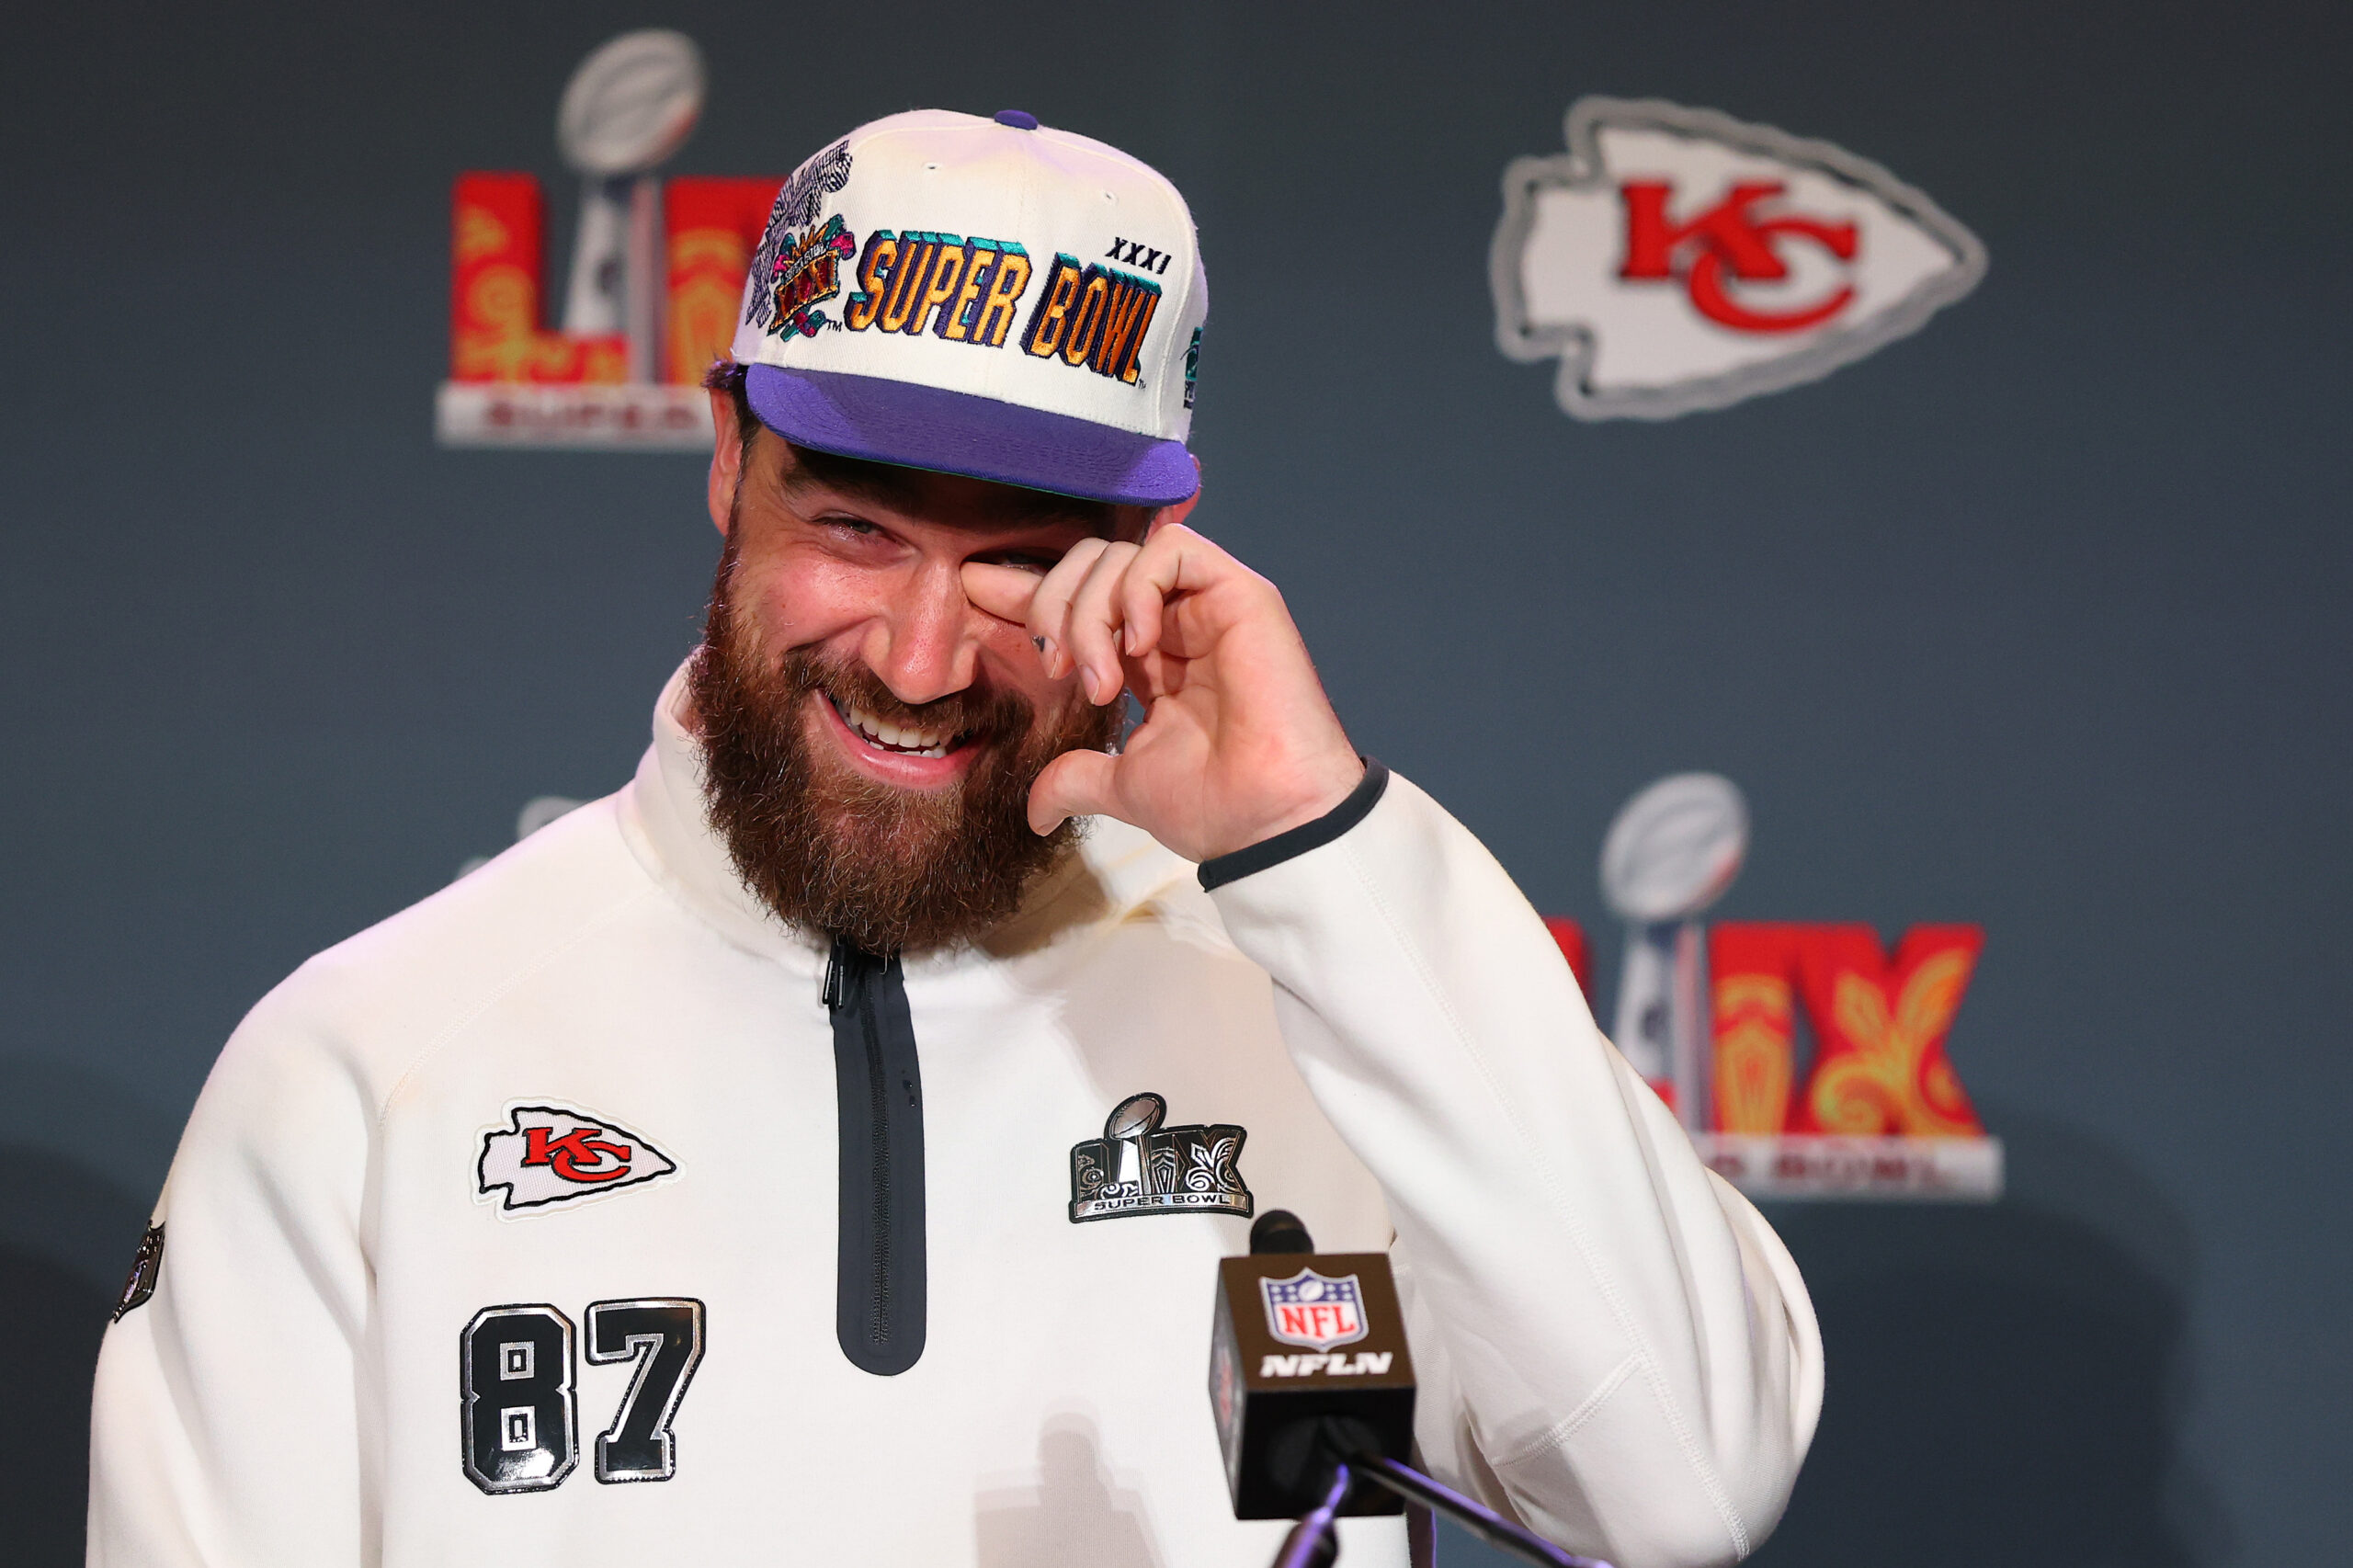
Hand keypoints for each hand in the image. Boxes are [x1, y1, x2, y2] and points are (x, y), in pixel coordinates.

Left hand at [963, 522, 1363, 862]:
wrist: (1269, 821)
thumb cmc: (1215, 806)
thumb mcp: (1123, 788)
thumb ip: (1076, 776)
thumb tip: (1034, 810)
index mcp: (1148, 661)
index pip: (1079, 601)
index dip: (1024, 590)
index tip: (973, 591)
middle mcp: (1176, 624)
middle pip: (1090, 563)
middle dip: (1052, 604)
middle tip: (1054, 668)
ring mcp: (1207, 606)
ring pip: (1121, 554)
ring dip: (1091, 611)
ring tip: (1101, 680)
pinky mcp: (1240, 594)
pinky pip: (1170, 551)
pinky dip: (1138, 589)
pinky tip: (1140, 644)